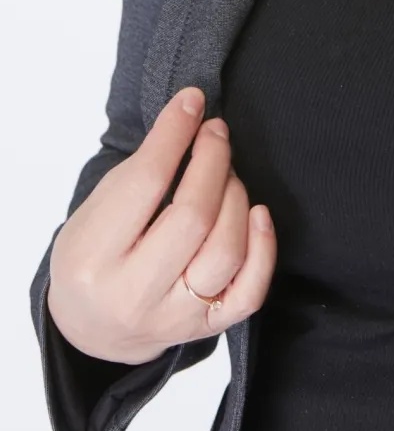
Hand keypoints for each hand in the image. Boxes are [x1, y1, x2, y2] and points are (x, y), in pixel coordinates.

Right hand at [46, 86, 275, 363]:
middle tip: (215, 132)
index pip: (145, 183)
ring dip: (236, 197)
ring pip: (226, 251)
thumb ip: (140, 172)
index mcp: (93, 258)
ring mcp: (173, 318)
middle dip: (213, 161)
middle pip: (193, 217)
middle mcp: (133, 294)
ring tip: (226, 174)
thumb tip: (191, 117)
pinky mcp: (206, 329)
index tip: (192, 101)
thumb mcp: (95, 211)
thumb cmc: (94, 257)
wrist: (93, 329)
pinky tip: (257, 214)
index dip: (175, 134)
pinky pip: (250, 291)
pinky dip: (263, 247)